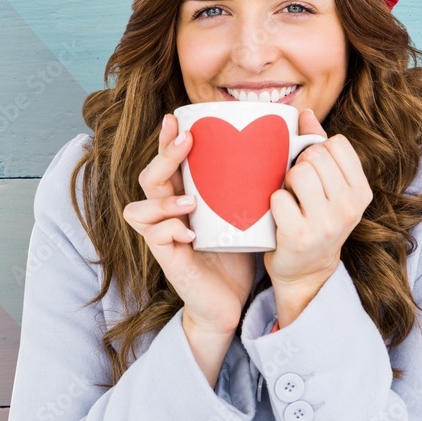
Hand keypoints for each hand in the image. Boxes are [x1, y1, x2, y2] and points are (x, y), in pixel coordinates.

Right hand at [122, 114, 255, 334]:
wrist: (230, 302)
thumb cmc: (236, 254)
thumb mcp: (245, 214)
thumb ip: (251, 187)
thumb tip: (281, 151)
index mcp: (183, 198)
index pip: (168, 164)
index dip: (168, 140)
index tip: (179, 117)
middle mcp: (167, 215)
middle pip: (150, 178)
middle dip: (164, 156)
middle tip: (186, 141)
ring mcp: (164, 238)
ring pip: (140, 208)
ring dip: (163, 199)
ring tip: (190, 200)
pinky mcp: (168, 260)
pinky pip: (155, 238)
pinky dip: (170, 230)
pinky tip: (190, 232)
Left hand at [264, 109, 373, 293]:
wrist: (305, 273)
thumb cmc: (315, 222)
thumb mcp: (329, 189)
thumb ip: (320, 149)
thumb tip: (304, 113)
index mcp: (361, 192)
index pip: (337, 144)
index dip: (318, 151)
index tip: (314, 172)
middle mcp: (349, 208)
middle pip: (315, 156)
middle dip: (300, 166)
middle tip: (298, 190)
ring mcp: (326, 223)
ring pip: (297, 172)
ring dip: (285, 183)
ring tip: (290, 200)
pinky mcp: (299, 235)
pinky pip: (278, 197)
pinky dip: (273, 204)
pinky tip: (279, 218)